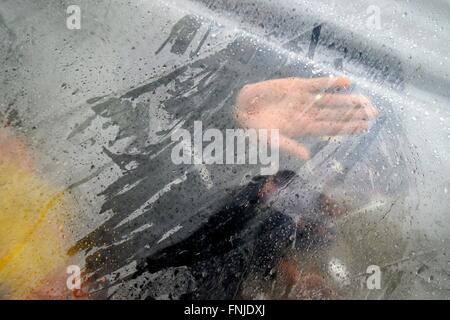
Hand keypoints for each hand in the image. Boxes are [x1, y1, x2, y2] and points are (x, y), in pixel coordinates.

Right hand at [235, 76, 378, 159]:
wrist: (243, 109)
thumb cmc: (255, 130)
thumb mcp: (271, 141)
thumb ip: (289, 146)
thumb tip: (307, 157)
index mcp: (304, 128)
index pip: (331, 128)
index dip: (348, 127)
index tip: (365, 127)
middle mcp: (308, 114)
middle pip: (336, 114)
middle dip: (354, 114)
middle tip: (375, 113)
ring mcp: (303, 99)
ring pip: (330, 100)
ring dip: (347, 100)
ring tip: (365, 100)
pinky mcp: (296, 86)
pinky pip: (317, 84)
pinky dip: (331, 82)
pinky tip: (346, 82)